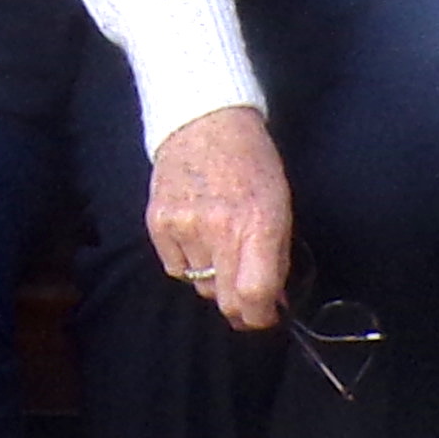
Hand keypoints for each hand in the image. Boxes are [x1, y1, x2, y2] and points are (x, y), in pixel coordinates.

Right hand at [145, 106, 294, 333]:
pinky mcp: (158, 223)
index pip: (254, 294)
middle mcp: (219, 229)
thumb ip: (277, 256)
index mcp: (258, 223)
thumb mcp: (279, 204)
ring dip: (215, 278)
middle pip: (225, 300)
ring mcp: (185, 226)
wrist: (204, 121)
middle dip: (239, 308)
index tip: (265, 316)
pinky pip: (176, 269)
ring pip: (201, 286)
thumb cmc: (251, 162)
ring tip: (220, 246)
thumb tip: (274, 300)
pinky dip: (189, 263)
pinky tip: (197, 237)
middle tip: (246, 299)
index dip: (261, 315)